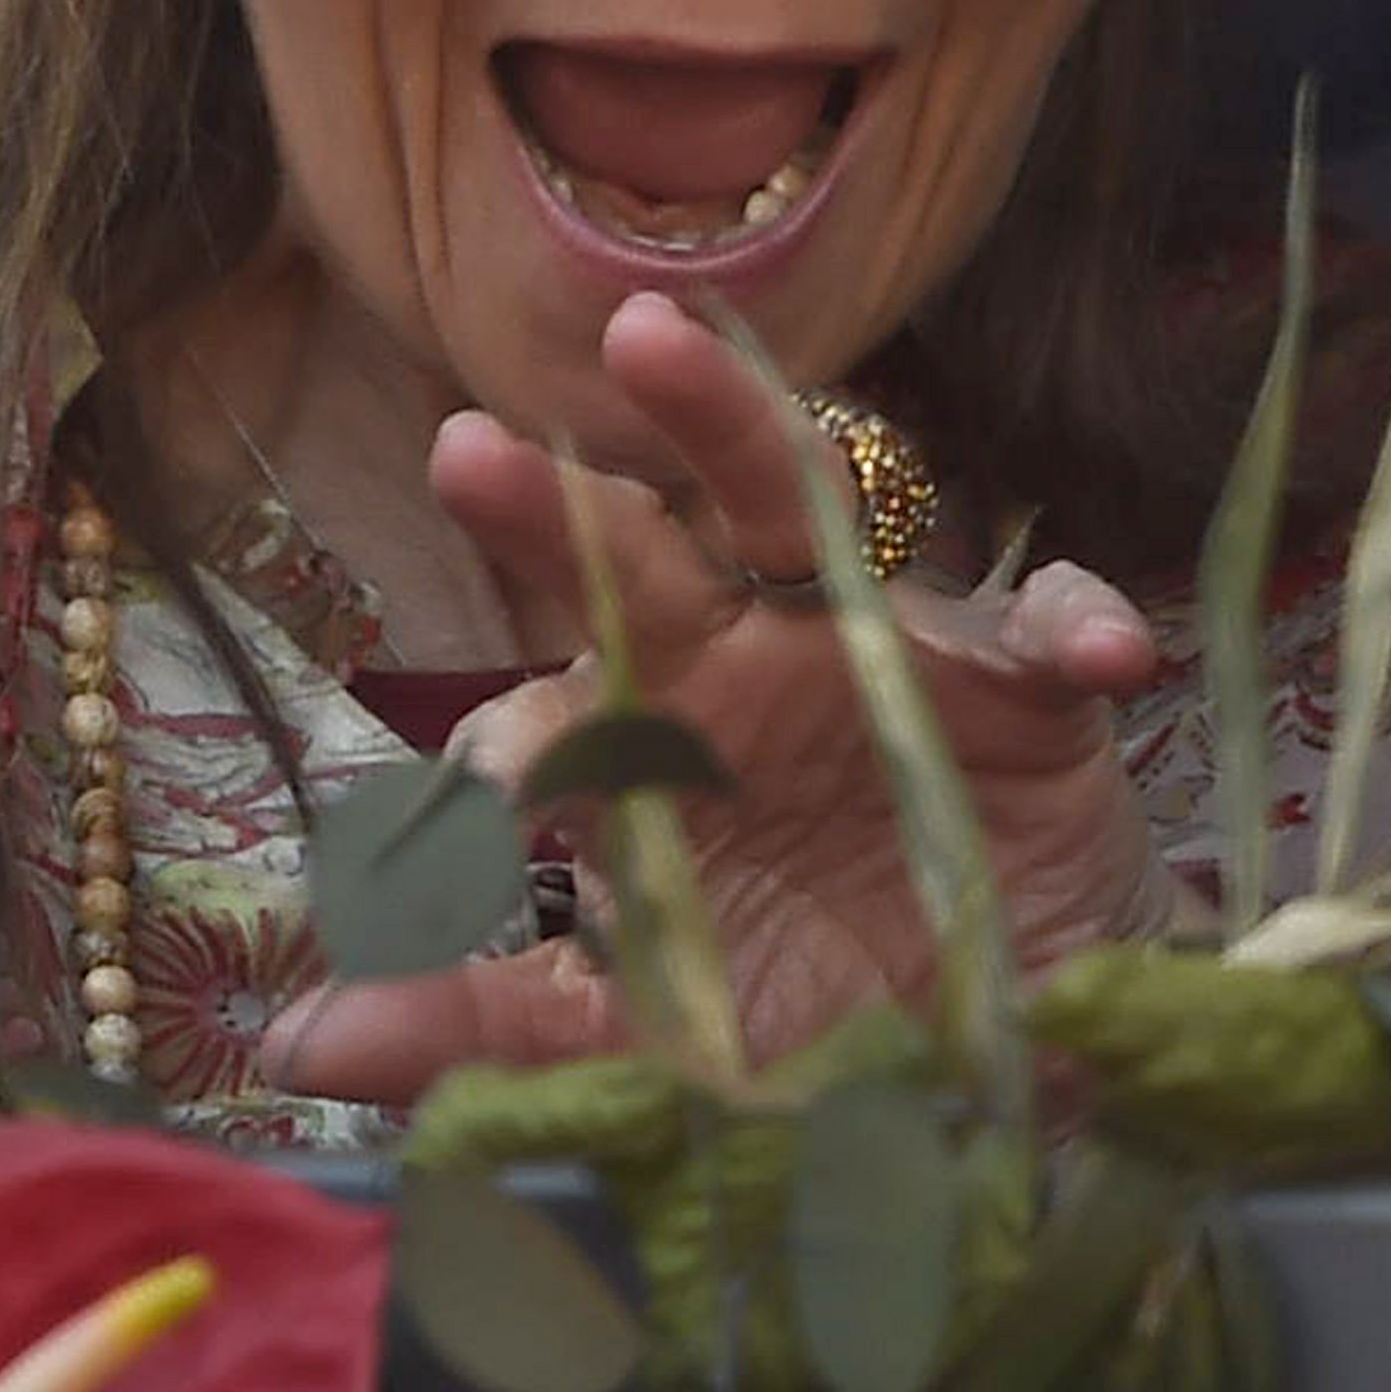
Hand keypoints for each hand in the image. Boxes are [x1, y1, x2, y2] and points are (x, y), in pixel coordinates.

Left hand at [268, 294, 1169, 1101]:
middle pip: (626, 565)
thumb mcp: (659, 1045)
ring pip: (792, 503)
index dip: (502, 768)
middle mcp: (736, 678)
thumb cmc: (823, 1016)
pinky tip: (1098, 657)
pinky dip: (1072, 630)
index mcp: (638, 768)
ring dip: (727, 423)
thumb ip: (491, 1024)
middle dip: (547, 505)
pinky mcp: (1022, 686)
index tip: (470, 817)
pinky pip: (1044, 629)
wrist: (1019, 1051)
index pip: (541, 730)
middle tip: (461, 450)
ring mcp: (877, 657)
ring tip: (655, 339)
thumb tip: (292, 1043)